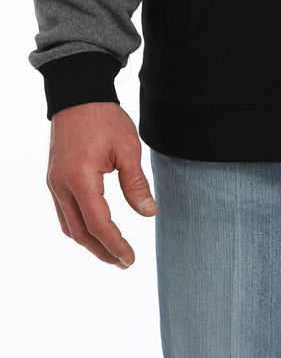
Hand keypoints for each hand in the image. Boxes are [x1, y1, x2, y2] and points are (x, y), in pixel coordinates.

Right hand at [46, 101, 157, 267]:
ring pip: (69, 226)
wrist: (78, 95)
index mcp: (80, 178)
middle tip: (123, 261)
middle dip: (102, 251)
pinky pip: (63, 213)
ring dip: (89, 243)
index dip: (115, 245)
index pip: (98, 224)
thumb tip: (148, 212)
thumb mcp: (128, 147)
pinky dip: (79, 227)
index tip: (130, 257)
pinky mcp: (54, 179)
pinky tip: (94, 230)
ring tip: (111, 252)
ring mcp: (54, 183)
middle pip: (80, 233)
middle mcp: (61, 185)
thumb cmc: (104, 118)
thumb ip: (136, 183)